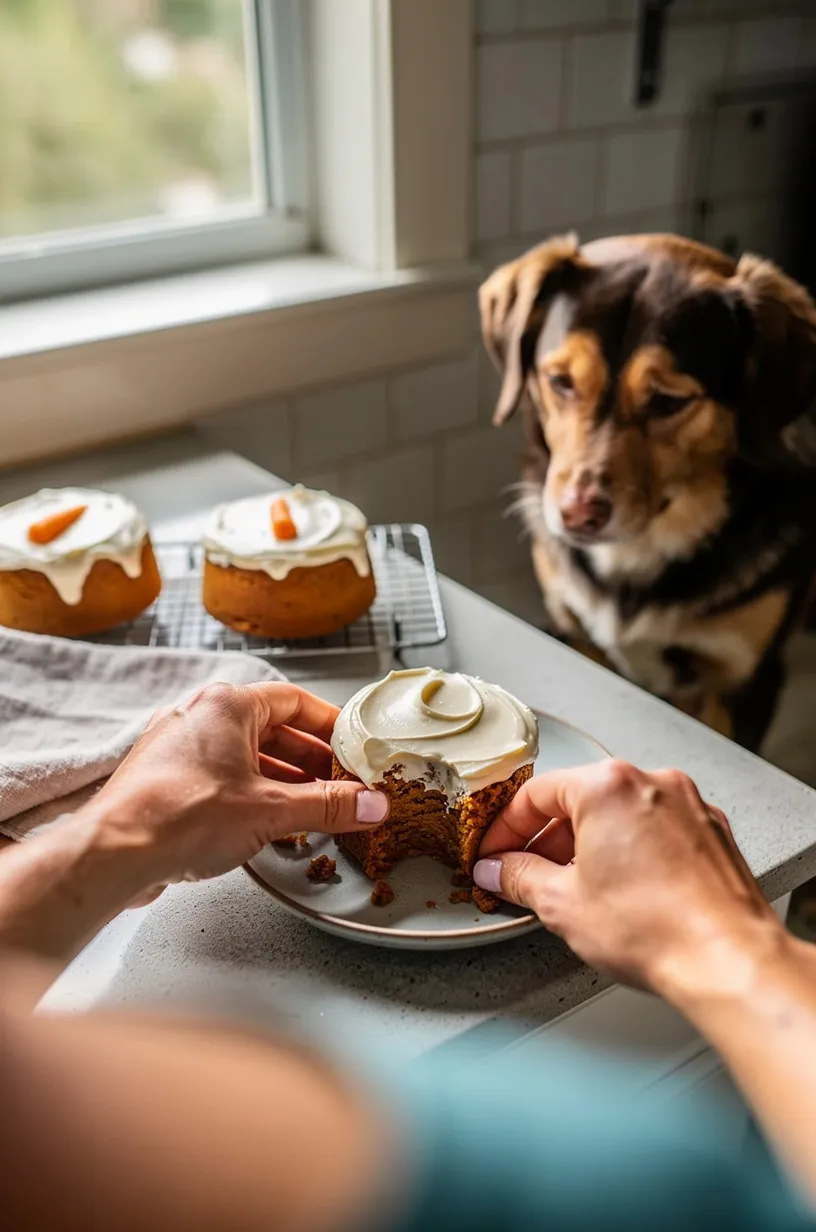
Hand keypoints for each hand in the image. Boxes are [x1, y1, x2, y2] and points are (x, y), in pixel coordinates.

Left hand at [86, 681, 388, 893]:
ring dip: (282, 781)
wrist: (113, 851)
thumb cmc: (177, 814)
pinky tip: (266, 823)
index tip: (352, 745)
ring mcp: (179, 748)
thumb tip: (369, 804)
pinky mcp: (165, 780)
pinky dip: (250, 795)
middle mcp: (200, 717)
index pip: (295, 701)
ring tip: (311, 809)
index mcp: (227, 705)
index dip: (330, 725)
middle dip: (310, 761)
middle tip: (340, 783)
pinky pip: (221, 778)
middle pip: (272, 730)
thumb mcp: (271, 811)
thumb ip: (328, 806)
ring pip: (245, 756)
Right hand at [473, 760, 779, 990]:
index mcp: (607, 786)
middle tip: (528, 875)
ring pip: (620, 813)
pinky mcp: (712, 831)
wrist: (727, 959)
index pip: (536, 794)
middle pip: (580, 799)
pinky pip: (656, 829)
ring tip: (576, 890)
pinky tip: (623, 891)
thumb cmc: (656, 929)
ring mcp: (687, 805)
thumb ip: (520, 878)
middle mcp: (650, 782)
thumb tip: (500, 870)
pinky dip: (632, 850)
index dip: (506, 829)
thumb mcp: (562, 904)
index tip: (497, 854)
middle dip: (548, 839)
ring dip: (590, 845)